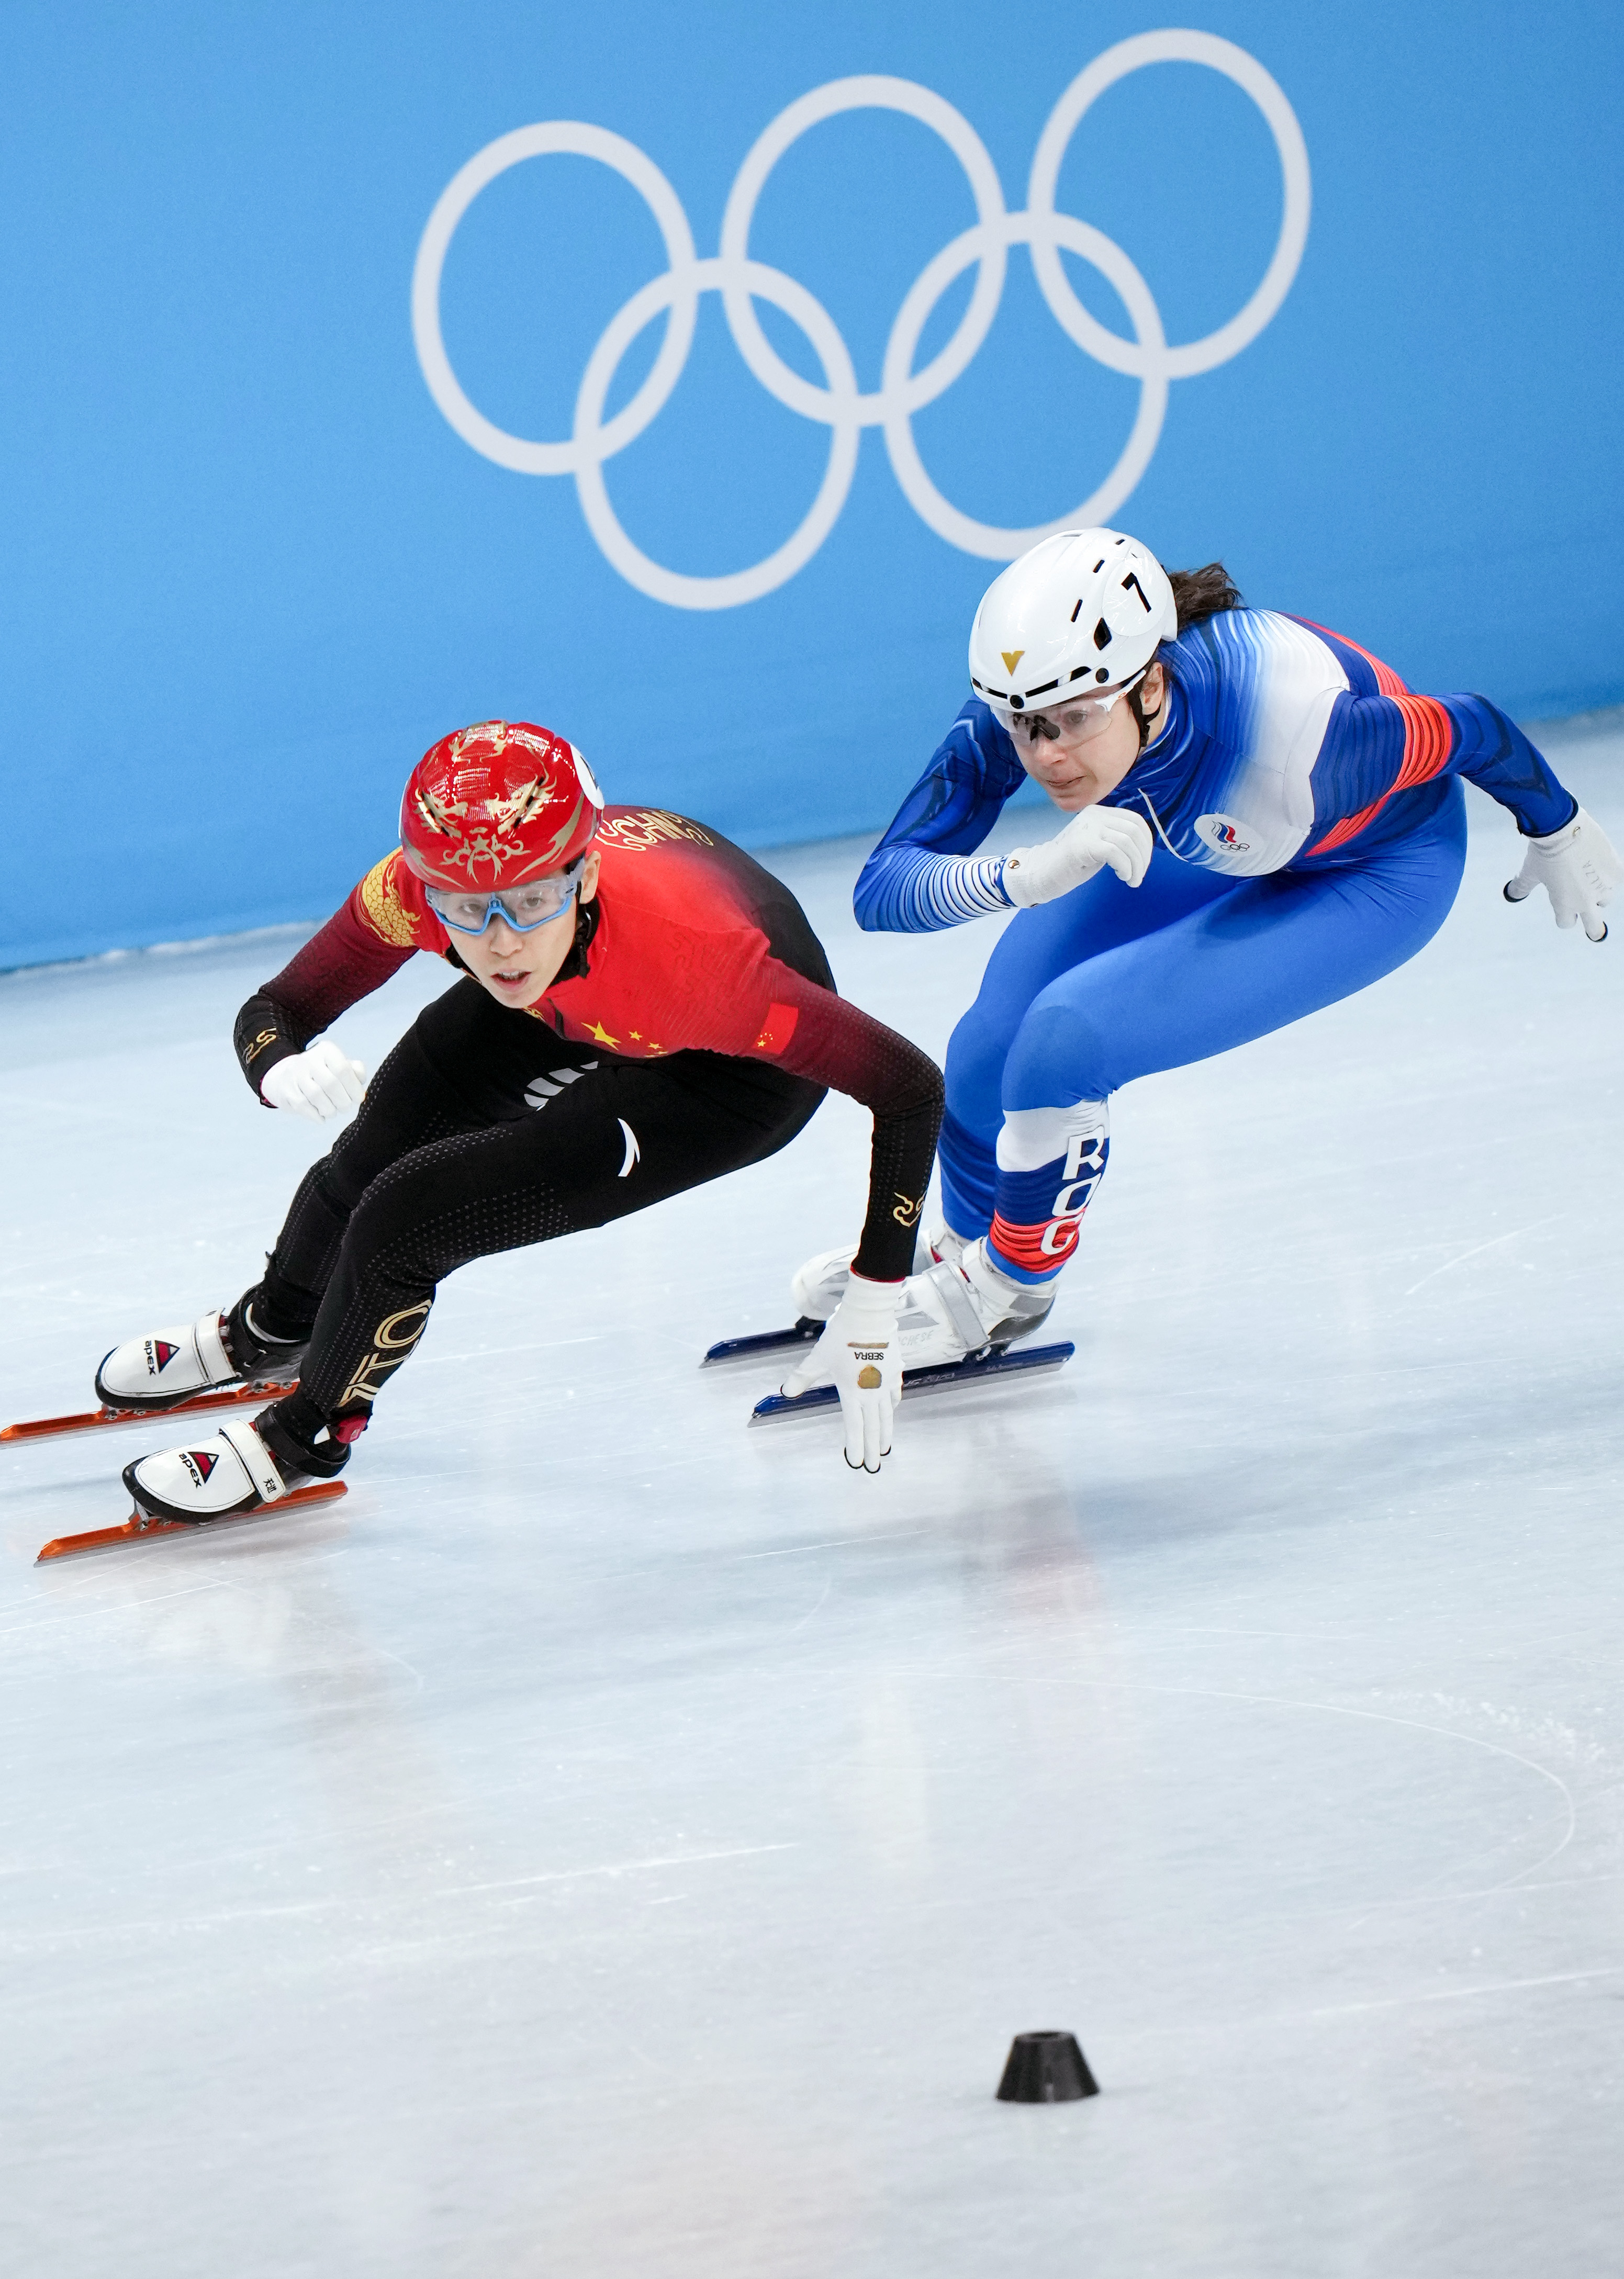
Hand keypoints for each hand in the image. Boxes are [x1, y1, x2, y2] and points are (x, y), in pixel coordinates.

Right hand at [260, 1039, 366, 1120]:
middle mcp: (309, 1059)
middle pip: (331, 1084)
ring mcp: (295, 1074)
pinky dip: (315, 1115)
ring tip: (333, 1112)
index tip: (358, 1099)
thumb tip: (360, 1084)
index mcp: (326, 1050)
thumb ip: (355, 1071)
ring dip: (329, 1109)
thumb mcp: (340, 1066)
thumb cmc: (322, 1073)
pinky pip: (303, 1105)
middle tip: (345, 1107)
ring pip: (316, 1095)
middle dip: (343, 1101)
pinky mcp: (285, 1089)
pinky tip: (321, 1117)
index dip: (354, 1088)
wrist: (286, 1076)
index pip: (343, 1069)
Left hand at [780, 1272, 902, 1472]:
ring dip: (885, 1432)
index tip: (857, 1463)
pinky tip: (893, 1409)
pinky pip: (894, 1393)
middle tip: (874, 1467)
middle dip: (872, 1449)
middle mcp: (871, 1392)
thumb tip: (785, 1392)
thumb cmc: (842, 1335)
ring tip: (885, 1447)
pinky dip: (892, 1405)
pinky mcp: (894, 1369)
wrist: (869, 1314)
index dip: (855, 1447)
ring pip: (887, 1414)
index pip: (854, 1427)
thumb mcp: (818, 1357)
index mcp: (852, 1392)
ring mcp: (885, 1382)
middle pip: (873, 1427)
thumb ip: (803, 1377)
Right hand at [1001, 804, 1152, 907]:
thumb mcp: (1099, 845)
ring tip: (1132, 880)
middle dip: (1143, 857)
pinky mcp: (1083, 845)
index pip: (1135, 821)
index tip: (1142, 864)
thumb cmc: (1071, 864)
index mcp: (1099, 813)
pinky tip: (1122, 876)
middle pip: (1135, 831)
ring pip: (1127, 842)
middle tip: (1138, 876)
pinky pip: (1115, 853)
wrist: (1040, 874)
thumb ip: (1117, 839)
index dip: (1146, 844)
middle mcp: (1094, 815)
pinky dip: (1125, 867)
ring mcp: (1088, 828)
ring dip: (1136, 866)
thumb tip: (1144, 847)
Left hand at [1504, 806, 1621, 941]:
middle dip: (1593, 929)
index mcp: (1564, 905)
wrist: (1563, 827)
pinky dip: (1610, 872)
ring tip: (1588, 874)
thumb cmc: (1543, 851)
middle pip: (1595, 927)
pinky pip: (1617, 877)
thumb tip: (1510, 895)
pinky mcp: (1616, 869)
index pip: (1566, 922)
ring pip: (1606, 898)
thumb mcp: (1529, 871)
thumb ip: (1521, 886)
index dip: (1563, 915)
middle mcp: (1586, 900)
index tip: (1563, 907)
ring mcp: (1604, 886)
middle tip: (1595, 932)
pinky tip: (1603, 863)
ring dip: (1599, 892)